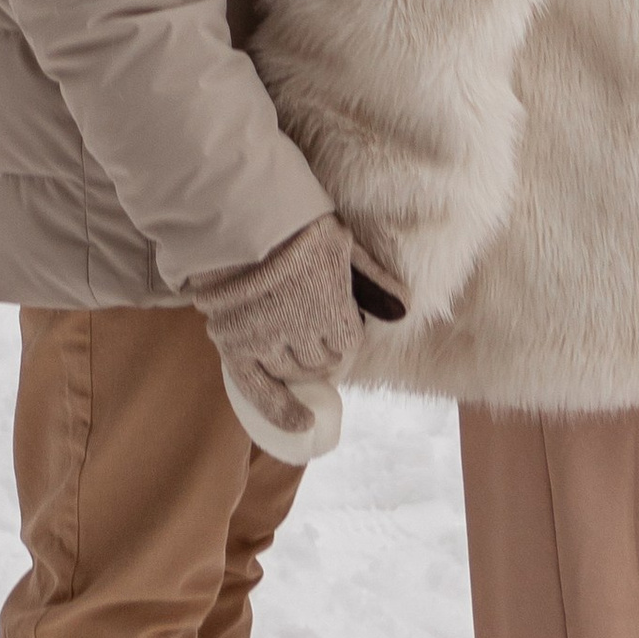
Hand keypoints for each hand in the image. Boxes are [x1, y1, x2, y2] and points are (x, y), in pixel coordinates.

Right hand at [194, 214, 362, 442]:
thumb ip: (371, 280)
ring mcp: (266, 342)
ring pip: (290, 372)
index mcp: (332, 311)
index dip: (343, 339)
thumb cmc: (293, 223)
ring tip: (293, 351)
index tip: (338, 331)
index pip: (346, 346)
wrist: (235, 214)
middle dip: (320, 355)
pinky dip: (279, 409)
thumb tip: (403, 311)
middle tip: (312, 339)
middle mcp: (301, 334)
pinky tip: (298, 423)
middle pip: (319, 362)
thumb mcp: (341, 244)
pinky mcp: (235, 346)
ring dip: (297, 369)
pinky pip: (259, 390)